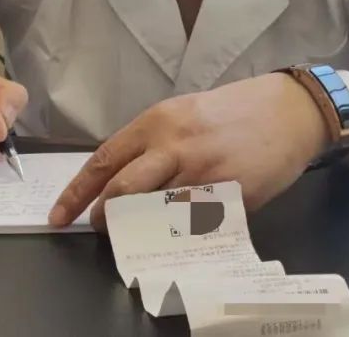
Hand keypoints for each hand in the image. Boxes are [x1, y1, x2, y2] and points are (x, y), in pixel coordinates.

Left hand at [49, 72, 328, 229]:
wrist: (288, 110)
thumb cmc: (232, 112)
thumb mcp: (184, 114)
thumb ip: (153, 144)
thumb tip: (120, 181)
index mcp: (157, 122)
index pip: (105, 160)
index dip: (78, 192)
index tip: (60, 215)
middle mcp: (174, 145)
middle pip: (122, 189)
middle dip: (104, 216)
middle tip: (99, 229)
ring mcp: (203, 171)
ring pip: (154, 211)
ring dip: (138, 229)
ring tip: (134, 236)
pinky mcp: (231, 195)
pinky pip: (195, 224)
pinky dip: (179, 235)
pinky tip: (176, 238)